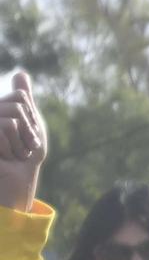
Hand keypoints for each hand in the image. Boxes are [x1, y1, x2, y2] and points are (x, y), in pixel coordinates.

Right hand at [0, 72, 47, 212]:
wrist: (15, 186)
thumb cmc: (23, 160)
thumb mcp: (29, 127)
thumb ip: (23, 101)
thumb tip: (20, 73)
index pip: (20, 97)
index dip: (31, 118)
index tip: (27, 136)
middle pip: (17, 106)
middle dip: (29, 131)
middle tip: (21, 149)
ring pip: (12, 119)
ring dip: (20, 142)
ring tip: (12, 155)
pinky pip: (4, 128)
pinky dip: (12, 147)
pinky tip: (5, 159)